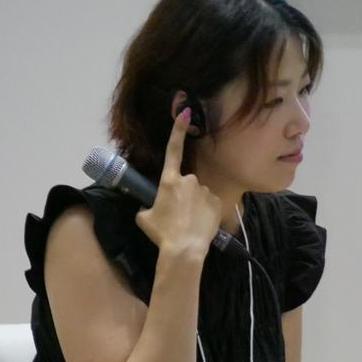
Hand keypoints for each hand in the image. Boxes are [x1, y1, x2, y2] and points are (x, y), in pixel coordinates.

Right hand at [135, 108, 220, 257]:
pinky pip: (210, 204)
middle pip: (185, 184)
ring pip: (198, 195)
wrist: (185, 249)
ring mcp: (205, 190)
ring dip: (194, 206)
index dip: (178, 129)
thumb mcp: (144, 218)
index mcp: (169, 180)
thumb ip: (148, 206)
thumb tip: (150, 207)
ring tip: (188, 224)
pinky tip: (200, 225)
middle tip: (177, 217)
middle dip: (182, 196)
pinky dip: (205, 213)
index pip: (173, 149)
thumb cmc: (162, 233)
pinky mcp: (217, 202)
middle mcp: (189, 180)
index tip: (186, 112)